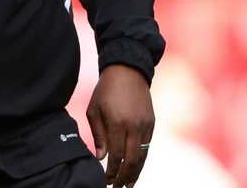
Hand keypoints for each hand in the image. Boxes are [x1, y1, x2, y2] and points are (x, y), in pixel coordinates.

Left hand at [86, 64, 153, 186]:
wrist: (128, 70)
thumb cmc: (106, 90)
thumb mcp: (94, 109)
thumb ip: (98, 135)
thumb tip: (101, 157)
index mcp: (117, 122)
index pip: (116, 155)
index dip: (112, 171)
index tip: (106, 180)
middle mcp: (134, 125)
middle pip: (132, 160)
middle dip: (124, 177)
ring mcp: (146, 125)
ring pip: (143, 156)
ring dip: (135, 172)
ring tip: (128, 184)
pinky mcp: (152, 123)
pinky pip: (148, 146)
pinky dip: (142, 159)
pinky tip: (135, 168)